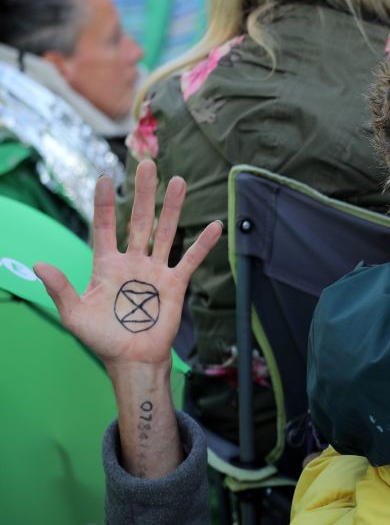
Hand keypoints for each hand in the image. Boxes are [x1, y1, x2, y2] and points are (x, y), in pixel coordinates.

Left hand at [34, 161, 219, 370]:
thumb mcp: (74, 315)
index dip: (103, 203)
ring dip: (172, 208)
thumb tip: (39, 265)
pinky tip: (214, 226)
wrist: (133, 359)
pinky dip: (203, 244)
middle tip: (148, 165)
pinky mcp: (175, 284)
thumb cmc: (102, 339)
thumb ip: (60, 288)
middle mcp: (132, 262)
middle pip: (138, 220)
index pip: (103, 226)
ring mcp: (155, 271)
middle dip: (143, 193)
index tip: (105, 179)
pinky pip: (191, 259)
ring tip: (178, 181)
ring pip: (165, 232)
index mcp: (106, 265)